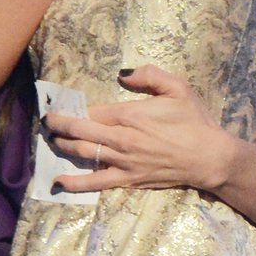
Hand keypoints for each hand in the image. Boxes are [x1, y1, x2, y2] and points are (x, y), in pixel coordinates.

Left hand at [46, 64, 234, 192]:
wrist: (209, 157)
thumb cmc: (194, 121)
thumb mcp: (178, 88)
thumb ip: (150, 75)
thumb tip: (123, 73)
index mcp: (131, 115)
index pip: (92, 110)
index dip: (73, 108)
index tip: (58, 104)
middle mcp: (122, 139)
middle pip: (81, 131)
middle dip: (59, 125)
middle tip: (45, 120)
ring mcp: (124, 162)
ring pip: (84, 154)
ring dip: (63, 147)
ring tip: (50, 140)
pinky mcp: (129, 180)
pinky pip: (97, 182)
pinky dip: (76, 182)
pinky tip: (59, 181)